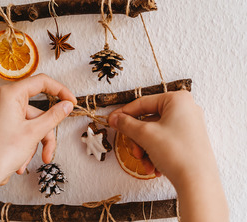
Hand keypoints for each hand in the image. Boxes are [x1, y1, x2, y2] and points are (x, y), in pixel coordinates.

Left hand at [0, 74, 76, 184]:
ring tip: (32, 160)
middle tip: (50, 150)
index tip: (73, 102)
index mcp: (11, 94)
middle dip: (46, 133)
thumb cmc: (1, 153)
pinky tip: (21, 163)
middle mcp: (8, 101)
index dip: (60, 90)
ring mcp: (7, 114)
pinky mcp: (7, 126)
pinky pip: (27, 131)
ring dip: (37, 144)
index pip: (42, 82)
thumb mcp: (34, 132)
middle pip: (40, 111)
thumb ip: (54, 116)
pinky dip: (29, 146)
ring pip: (35, 124)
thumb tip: (68, 104)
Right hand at [108, 91, 228, 221]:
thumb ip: (126, 124)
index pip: (142, 103)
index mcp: (177, 100)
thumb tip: (115, 118)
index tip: (112, 121)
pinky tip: (155, 168)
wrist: (198, 183)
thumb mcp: (145, 135)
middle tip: (134, 151)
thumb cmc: (177, 153)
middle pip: (148, 120)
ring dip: (145, 150)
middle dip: (138, 139)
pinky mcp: (189, 140)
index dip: (124, 113)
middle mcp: (185, 109)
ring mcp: (188, 125)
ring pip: (155, 134)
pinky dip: (155, 154)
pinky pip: (165, 142)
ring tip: (146, 163)